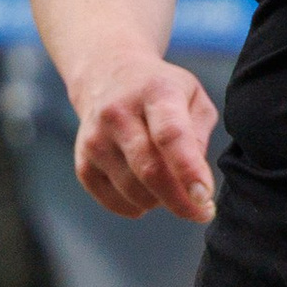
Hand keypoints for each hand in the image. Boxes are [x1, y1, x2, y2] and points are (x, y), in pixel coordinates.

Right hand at [71, 54, 219, 223]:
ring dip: (160, 200)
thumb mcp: (192, 96)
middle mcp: (118, 113)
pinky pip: (113, 200)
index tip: (204, 197)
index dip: (189, 170)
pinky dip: (136, 206)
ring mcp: (95, 139)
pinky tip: (147, 192)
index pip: (171, 136)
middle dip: (179, 200)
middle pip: (149, 170)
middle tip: (201, 211)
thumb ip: (200, 134)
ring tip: (172, 187)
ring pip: (133, 190)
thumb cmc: (160, 91)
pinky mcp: (83, 161)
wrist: (107, 75)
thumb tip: (194, 179)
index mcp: (155, 92)